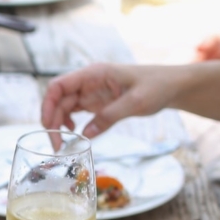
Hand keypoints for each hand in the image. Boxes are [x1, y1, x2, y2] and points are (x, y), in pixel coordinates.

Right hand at [41, 63, 179, 138]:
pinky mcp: (96, 102)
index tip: (47, 126)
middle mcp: (87, 82)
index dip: (47, 104)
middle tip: (56, 145)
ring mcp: (90, 92)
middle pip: (57, 100)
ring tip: (62, 144)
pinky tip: (76, 133)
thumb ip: (109, 117)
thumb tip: (84, 135)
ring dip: (58, 125)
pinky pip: (74, 112)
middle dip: (51, 121)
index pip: (58, 86)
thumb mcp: (136, 102)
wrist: (172, 86)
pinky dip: (69, 124)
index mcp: (93, 74)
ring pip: (63, 107)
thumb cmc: (157, 86)